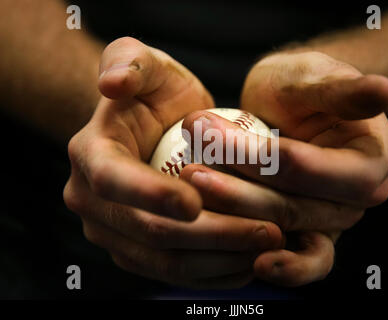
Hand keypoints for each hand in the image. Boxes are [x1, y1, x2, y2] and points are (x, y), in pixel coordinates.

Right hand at [63, 37, 282, 288]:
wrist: (154, 127)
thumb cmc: (154, 94)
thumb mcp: (146, 65)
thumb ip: (129, 61)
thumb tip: (112, 83)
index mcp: (91, 157)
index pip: (115, 183)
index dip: (154, 195)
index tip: (198, 203)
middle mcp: (93, 203)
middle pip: (149, 232)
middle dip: (211, 234)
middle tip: (267, 228)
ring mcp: (115, 233)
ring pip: (166, 262)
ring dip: (220, 259)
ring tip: (268, 245)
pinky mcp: (138, 252)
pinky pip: (175, 273)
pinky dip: (214, 273)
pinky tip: (250, 261)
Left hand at [180, 51, 387, 285]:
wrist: (293, 107)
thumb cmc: (301, 86)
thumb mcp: (312, 77)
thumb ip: (340, 90)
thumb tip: (383, 90)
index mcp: (372, 156)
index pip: (305, 166)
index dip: (255, 156)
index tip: (206, 132)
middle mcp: (360, 195)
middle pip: (294, 205)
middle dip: (237, 190)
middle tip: (189, 170)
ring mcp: (336, 218)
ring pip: (284, 228)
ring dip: (236, 215)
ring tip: (193, 191)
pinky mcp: (315, 233)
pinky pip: (304, 259)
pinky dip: (282, 266)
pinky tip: (253, 264)